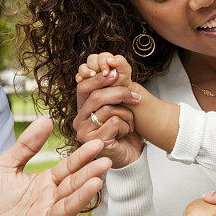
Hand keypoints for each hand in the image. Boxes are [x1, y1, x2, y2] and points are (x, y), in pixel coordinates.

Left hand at [0, 117, 109, 215]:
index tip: (97, 142)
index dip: (82, 156)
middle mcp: (48, 202)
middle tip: (105, 162)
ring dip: (81, 198)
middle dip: (89, 174)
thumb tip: (46, 119)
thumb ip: (25, 146)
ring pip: (65, 209)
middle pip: (72, 186)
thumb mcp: (5, 166)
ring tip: (95, 183)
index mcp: (44, 183)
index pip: (68, 168)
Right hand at [74, 53, 142, 167]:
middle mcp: (79, 120)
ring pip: (108, 109)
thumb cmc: (125, 130)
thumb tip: (116, 60)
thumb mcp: (120, 105)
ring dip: (126, 115)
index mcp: (82, 109)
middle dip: (120, 93)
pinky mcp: (94, 142)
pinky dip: (126, 125)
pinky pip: (114, 122)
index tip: (117, 74)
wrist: (132, 155)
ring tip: (130, 123)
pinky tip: (126, 133)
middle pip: (97, 96)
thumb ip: (114, 86)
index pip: (84, 86)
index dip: (100, 78)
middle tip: (136, 97)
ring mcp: (84, 132)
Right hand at [75, 52, 132, 88]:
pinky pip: (78, 76)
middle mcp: (97, 65)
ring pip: (83, 67)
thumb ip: (121, 62)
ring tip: (91, 75)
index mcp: (107, 60)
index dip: (103, 63)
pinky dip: (79, 77)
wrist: (120, 99)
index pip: (102, 56)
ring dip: (86, 71)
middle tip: (102, 75)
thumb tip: (110, 59)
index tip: (107, 72)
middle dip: (96, 66)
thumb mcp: (125, 72)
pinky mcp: (84, 81)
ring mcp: (90, 73)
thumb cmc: (123, 84)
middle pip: (91, 60)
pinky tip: (81, 80)